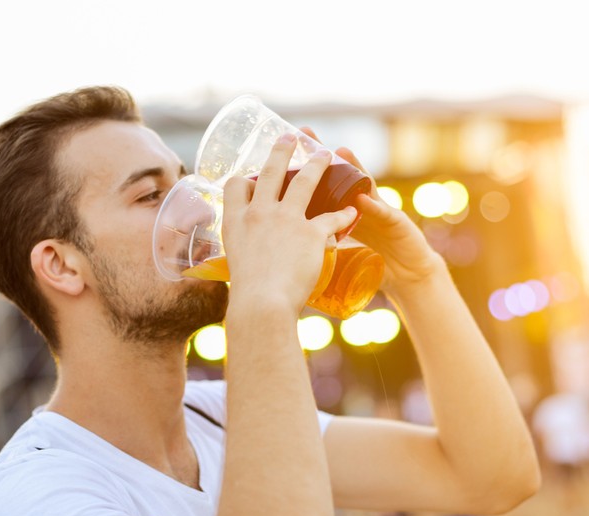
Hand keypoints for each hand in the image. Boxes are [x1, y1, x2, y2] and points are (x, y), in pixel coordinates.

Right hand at [221, 134, 357, 313]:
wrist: (262, 304)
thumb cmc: (247, 295)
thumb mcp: (236, 267)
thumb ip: (247, 256)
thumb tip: (254, 265)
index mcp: (236, 222)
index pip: (235, 187)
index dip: (242, 179)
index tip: (249, 176)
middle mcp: (259, 213)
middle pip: (270, 172)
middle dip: (281, 151)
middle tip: (289, 137)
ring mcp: (286, 220)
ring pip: (305, 182)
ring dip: (317, 165)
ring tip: (326, 154)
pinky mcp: (311, 233)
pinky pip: (333, 217)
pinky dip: (345, 214)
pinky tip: (353, 211)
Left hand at [297, 127, 445, 294]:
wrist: (408, 273)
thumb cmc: (374, 259)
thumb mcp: (346, 246)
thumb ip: (325, 237)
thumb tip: (288, 243)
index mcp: (345, 210)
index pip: (322, 184)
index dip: (303, 167)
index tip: (283, 148)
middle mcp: (361, 204)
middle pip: (340, 175)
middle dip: (323, 154)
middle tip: (306, 133)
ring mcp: (380, 210)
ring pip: (364, 185)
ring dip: (354, 167)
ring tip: (340, 152)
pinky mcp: (396, 223)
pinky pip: (382, 213)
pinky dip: (372, 206)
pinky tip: (362, 199)